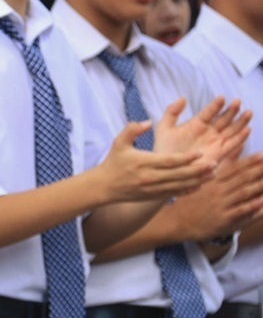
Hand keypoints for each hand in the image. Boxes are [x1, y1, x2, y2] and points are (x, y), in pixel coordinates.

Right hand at [97, 121, 214, 203]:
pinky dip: (189, 189)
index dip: (186, 158)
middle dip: (198, 169)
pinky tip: (199, 184)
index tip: (200, 153)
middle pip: (179, 174)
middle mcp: (150, 177)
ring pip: (180, 185)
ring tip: (212, 174)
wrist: (104, 186)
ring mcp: (153, 189)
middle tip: (214, 163)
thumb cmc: (113, 162)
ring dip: (198, 180)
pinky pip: (175, 193)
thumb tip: (148, 121)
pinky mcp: (154, 196)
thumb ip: (132, 129)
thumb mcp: (119, 142)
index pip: (169, 161)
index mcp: (143, 162)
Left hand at [153, 96, 250, 166]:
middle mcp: (208, 132)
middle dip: (232, 111)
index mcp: (196, 124)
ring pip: (231, 130)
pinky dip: (240, 138)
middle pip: (224, 119)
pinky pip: (232, 145)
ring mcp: (214, 142)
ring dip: (240, 122)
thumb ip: (172, 111)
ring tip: (248, 112)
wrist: (166, 168)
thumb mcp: (164, 127)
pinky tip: (247, 130)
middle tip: (238, 101)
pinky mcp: (218, 154)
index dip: (216, 105)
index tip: (222, 97)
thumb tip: (183, 97)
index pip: (209, 112)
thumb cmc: (164, 148)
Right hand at [169, 153, 262, 240]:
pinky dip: (253, 206)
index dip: (250, 161)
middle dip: (260, 171)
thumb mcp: (198, 183)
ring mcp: (221, 205)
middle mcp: (218, 191)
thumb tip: (226, 160)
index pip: (234, 168)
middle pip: (242, 178)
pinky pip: (241, 212)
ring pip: (244, 193)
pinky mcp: (223, 219)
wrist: (176, 221)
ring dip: (260, 186)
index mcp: (212, 181)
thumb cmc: (189, 201)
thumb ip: (215, 173)